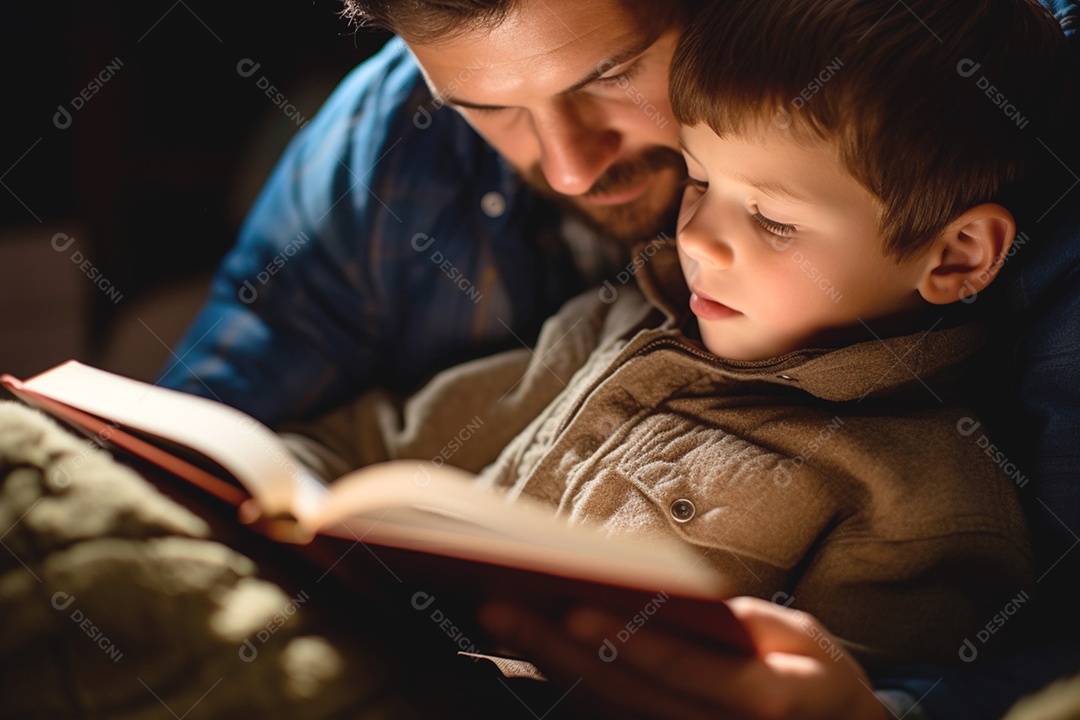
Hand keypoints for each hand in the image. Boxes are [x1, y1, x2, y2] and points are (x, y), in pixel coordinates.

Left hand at [479, 596, 891, 719]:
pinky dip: (565, 681)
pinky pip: (608, 714)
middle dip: (557, 647)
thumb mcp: (804, 640)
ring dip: (548, 662)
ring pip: (606, 706)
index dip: (629, 641)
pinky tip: (530, 646)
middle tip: (501, 606)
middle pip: (625, 690)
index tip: (578, 607)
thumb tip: (681, 596)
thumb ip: (746, 624)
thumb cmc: (815, 680)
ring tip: (500, 618)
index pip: (685, 670)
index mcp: (762, 699)